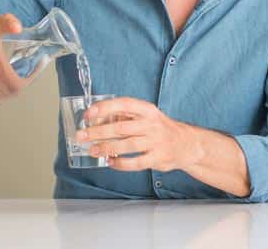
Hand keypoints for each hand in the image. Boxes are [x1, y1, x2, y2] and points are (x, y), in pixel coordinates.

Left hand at [75, 97, 201, 171]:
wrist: (186, 143)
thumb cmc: (159, 128)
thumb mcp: (146, 115)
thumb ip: (125, 116)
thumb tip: (97, 120)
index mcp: (147, 110)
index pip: (124, 104)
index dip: (105, 108)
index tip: (89, 113)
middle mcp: (151, 124)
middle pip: (121, 128)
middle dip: (98, 132)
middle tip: (81, 136)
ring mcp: (155, 142)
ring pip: (126, 145)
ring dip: (106, 148)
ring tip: (92, 150)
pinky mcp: (157, 158)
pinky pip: (135, 162)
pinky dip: (120, 163)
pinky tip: (110, 162)